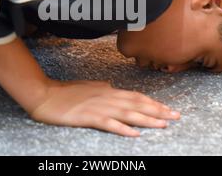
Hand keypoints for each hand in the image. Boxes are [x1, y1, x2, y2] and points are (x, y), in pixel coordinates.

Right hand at [29, 80, 179, 136]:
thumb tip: (113, 86)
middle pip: (137, 104)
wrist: (45, 95)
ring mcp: (98, 107)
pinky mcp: (88, 117)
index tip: (168, 108)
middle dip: (158, 110)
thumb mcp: (88, 86)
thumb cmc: (65, 92)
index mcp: (108, 90)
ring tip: (163, 124)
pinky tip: (135, 134)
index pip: (136, 96)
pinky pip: (109, 124)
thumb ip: (103, 88)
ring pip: (128, 113)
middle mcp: (107, 96)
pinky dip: (123, 129)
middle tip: (176, 116)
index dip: (153, 103)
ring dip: (147, 119)